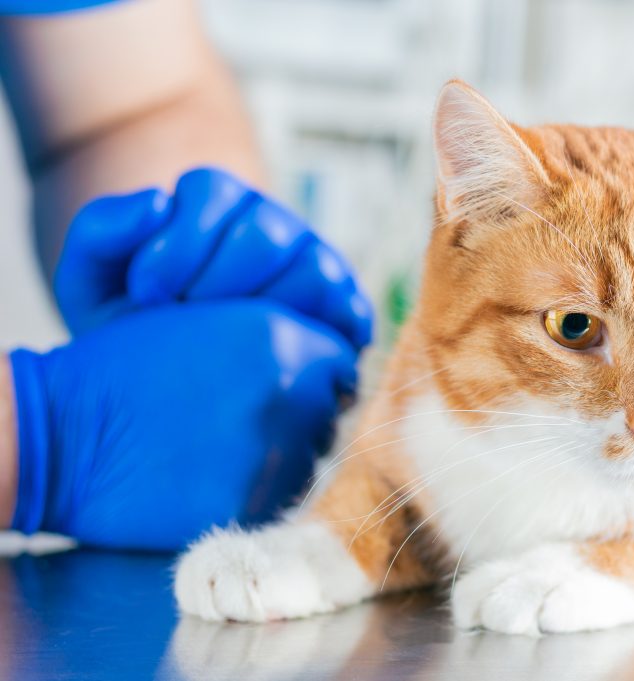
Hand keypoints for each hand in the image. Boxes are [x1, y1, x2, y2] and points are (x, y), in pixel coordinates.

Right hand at [7, 300, 355, 550]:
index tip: (294, 386)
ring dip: (282, 456)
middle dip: (301, 415)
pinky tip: (211, 476)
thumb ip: (279, 339)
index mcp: (282, 341)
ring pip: (308, 461)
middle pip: (328, 414)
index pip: (342, 364)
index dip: (319, 375)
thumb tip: (336, 369)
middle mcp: (291, 397)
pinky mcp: (251, 508)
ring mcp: (275, 456)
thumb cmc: (129, 367)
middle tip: (246, 419)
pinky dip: (256, 492)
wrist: (65, 432)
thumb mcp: (209, 321)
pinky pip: (277, 500)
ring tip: (223, 448)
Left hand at [54, 167, 372, 350]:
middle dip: (219, 280)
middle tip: (186, 321)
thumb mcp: (92, 286)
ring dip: (267, 310)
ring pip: (314, 268)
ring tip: (228, 345)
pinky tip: (281, 358)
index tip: (147, 296)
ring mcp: (316, 266)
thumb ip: (101, 232)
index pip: (213, 191)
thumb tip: (158, 203)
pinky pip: (349, 311)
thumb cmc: (132, 333)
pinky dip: (321, 332)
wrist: (170, 393)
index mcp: (217, 204)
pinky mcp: (345, 312)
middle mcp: (274, 226)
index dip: (179, 244)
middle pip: (267, 230)